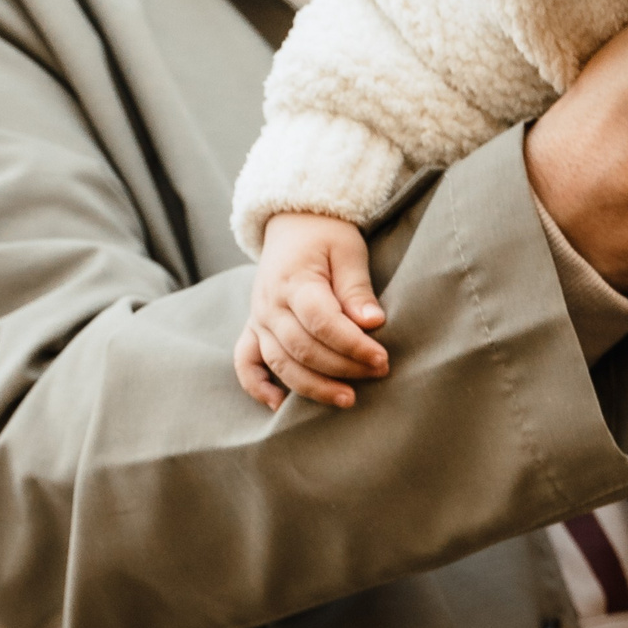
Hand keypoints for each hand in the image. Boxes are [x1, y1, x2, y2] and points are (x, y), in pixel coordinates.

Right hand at [235, 212, 386, 410]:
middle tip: (379, 372)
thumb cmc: (327, 236)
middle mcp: (270, 305)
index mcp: (295, 282)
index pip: (323, 323)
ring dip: (313, 386)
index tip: (382, 358)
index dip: (353, 345)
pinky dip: (257, 387)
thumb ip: (357, 288)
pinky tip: (279, 405)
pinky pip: (245, 363)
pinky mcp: (253, 328)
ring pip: (280, 363)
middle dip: (343, 367)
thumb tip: (373, 323)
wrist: (293, 222)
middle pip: (304, 349)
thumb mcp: (348, 251)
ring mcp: (258, 319)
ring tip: (347, 398)